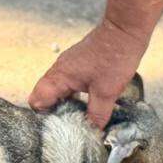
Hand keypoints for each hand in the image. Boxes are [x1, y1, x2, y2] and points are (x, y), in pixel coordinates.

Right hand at [28, 19, 149, 128]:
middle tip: (70, 126)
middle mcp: (59, 70)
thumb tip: (93, 132)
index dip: (43, 117)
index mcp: (59, 77)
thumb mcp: (106, 93)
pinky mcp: (79, 62)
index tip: (57, 128)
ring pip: (58, 89)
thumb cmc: (114, 57)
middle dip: (55, 113)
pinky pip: (69, 82)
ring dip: (66, 103)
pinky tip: (88, 102)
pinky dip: (74, 94)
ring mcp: (69, 65)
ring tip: (80, 117)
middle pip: (45, 96)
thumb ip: (96, 115)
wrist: (125, 30)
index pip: (37, 101)